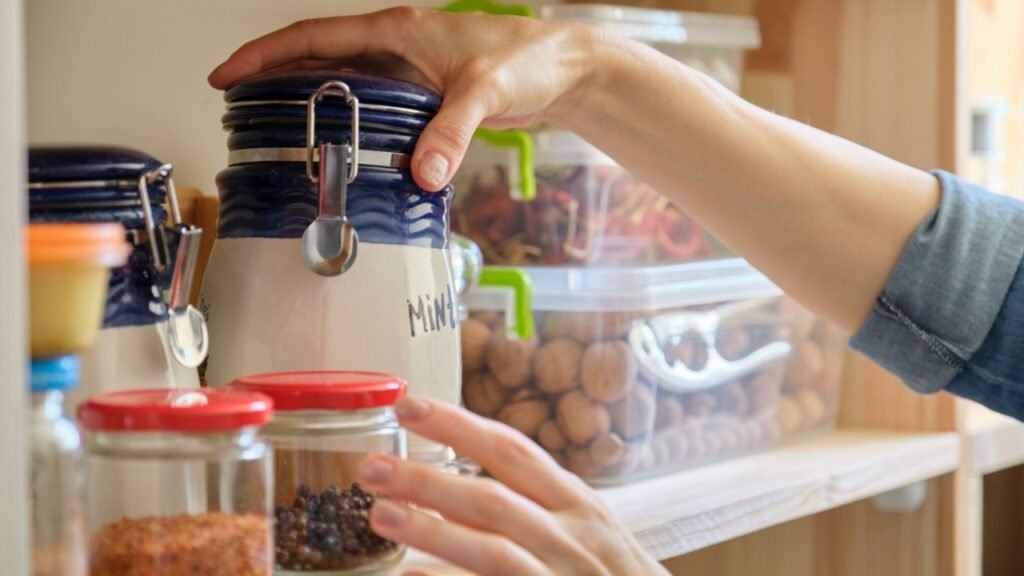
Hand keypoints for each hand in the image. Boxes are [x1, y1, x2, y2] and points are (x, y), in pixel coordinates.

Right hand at [209, 7, 598, 191]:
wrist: (562, 69)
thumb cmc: (527, 60)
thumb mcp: (484, 93)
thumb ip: (451, 132)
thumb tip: (423, 174)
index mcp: (397, 31)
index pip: (314, 37)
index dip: (265, 54)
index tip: (228, 75)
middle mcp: (395, 46)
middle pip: (317, 57)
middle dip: (272, 77)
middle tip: (235, 106)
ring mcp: (408, 70)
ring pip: (342, 81)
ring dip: (306, 99)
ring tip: (271, 128)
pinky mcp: (424, 93)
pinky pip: (372, 104)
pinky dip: (347, 119)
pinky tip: (338, 145)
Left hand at [355, 396, 667, 575]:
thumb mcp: (585, 528)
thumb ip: (529, 507)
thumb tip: (451, 493)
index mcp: (576, 502)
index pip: (511, 450)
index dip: (458, 425)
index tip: (409, 405)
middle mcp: (571, 534)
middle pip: (492, 498)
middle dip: (429, 480)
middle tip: (371, 467)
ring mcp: (561, 574)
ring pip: (493, 549)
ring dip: (433, 531)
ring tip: (381, 516)